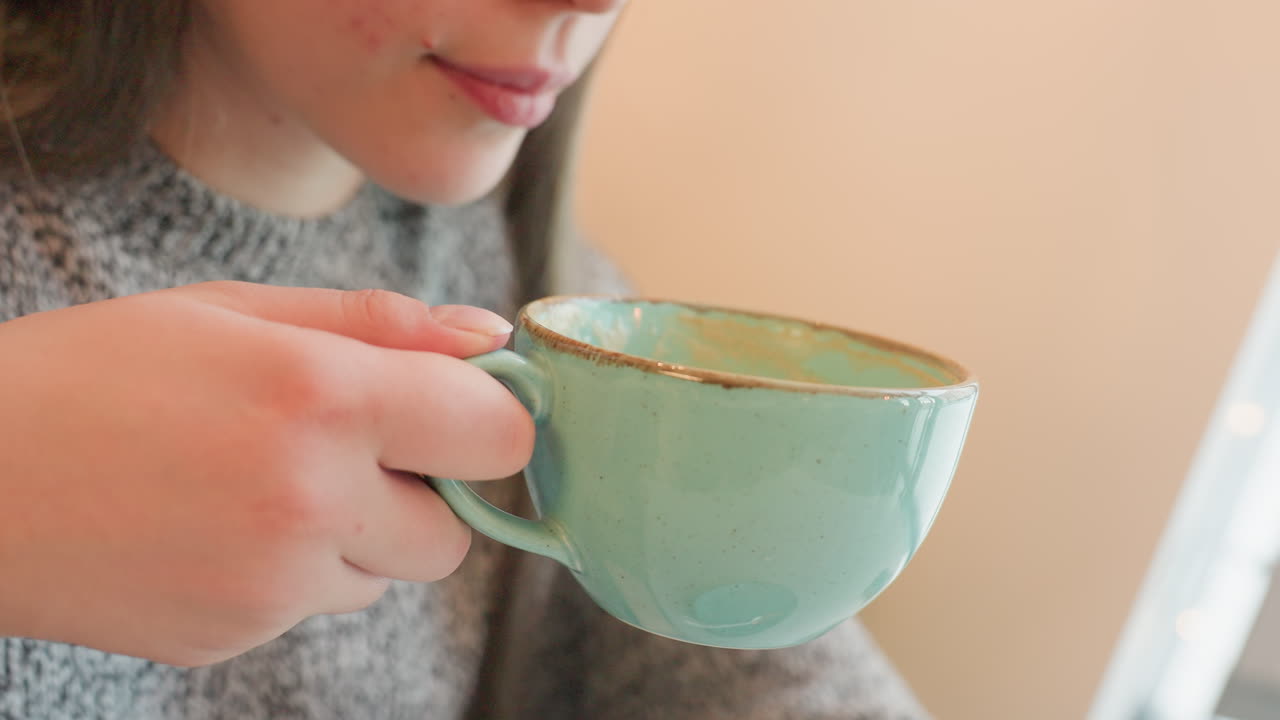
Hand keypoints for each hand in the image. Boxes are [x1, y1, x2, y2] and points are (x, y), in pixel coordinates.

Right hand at [0, 282, 531, 665]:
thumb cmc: (94, 371)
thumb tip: (489, 338)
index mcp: (322, 398)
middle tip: (345, 444)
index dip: (486, 419)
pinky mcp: (233, 636)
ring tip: (260, 482)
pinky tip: (217, 526)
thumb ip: (379, 324)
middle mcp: (311, 501)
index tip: (452, 407)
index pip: (499, 436)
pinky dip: (295, 571)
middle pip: (457, 531)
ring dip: (359, 533)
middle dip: (424, 491)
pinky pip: (314, 604)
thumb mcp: (235, 311)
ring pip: (387, 573)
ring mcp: (271, 585)